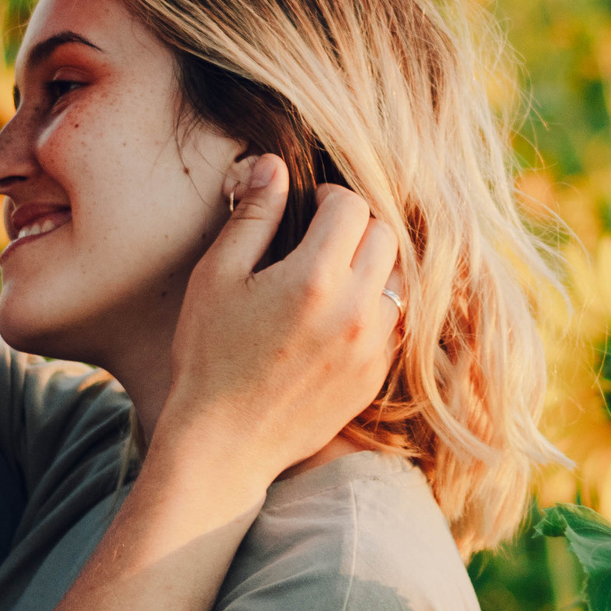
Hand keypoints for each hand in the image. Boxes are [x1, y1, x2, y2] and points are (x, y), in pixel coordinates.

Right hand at [156, 155, 399, 490]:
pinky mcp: (376, 376)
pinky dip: (377, 306)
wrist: (223, 444)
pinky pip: (397, 322)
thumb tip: (274, 165)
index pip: (352, 206)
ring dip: (374, 265)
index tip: (308, 208)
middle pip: (386, 235)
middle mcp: (356, 310)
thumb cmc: (209, 356)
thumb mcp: (217, 277)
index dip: (328, 196)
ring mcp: (373, 347)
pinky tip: (339, 315)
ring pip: (401, 278)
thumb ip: (253, 217)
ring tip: (336, 273)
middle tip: (323, 236)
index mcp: (314, 278)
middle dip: (357, 225)